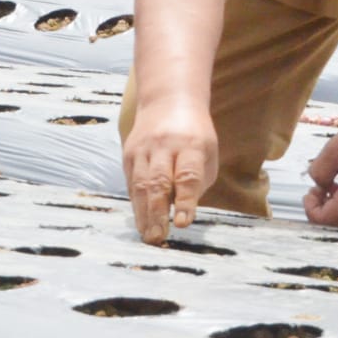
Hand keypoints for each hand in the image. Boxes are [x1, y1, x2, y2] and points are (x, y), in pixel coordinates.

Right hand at [123, 105, 217, 244]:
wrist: (168, 99)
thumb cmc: (195, 135)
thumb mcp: (208, 153)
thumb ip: (197, 183)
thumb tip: (180, 213)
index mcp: (191, 145)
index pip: (187, 176)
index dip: (185, 201)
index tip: (183, 223)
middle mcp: (164, 145)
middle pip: (159, 182)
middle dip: (158, 213)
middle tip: (158, 238)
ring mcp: (143, 148)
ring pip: (140, 184)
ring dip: (143, 214)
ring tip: (148, 236)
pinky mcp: (129, 153)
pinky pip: (131, 182)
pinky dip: (135, 204)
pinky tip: (141, 222)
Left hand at [303, 115, 337, 229]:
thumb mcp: (334, 150)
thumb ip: (319, 171)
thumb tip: (318, 184)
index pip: (326, 219)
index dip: (310, 208)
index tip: (310, 189)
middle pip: (337, 222)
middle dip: (321, 209)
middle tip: (316, 188)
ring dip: (333, 206)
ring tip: (327, 183)